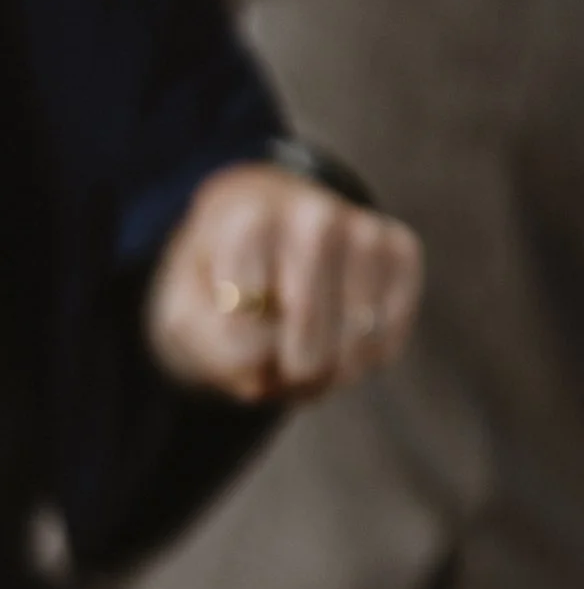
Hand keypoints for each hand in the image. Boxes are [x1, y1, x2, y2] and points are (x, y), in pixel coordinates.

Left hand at [147, 164, 421, 402]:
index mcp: (246, 223)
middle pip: (307, 337)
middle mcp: (311, 215)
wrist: (263, 228)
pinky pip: (389, 339)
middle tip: (281, 366)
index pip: (245, 325)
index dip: (238, 357)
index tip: (236, 343)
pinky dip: (365, 359)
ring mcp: (363, 229)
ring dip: (331, 373)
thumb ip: (208, 342)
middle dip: (291, 372)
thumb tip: (260, 371)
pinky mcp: (401, 250)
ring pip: (357, 343)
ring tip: (307, 353)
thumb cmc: (221, 280)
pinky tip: (342, 338)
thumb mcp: (187, 310)